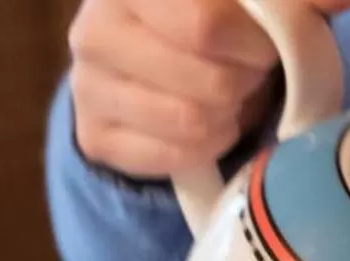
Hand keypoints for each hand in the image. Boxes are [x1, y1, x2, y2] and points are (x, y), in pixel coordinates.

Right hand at [68, 0, 349, 178]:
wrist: (152, 67)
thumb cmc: (216, 24)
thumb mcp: (254, 4)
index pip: (207, 23)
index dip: (253, 44)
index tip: (262, 46)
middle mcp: (94, 25)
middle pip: (209, 79)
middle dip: (244, 82)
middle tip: (244, 74)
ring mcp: (87, 83)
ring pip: (192, 123)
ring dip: (226, 117)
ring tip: (223, 97)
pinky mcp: (93, 137)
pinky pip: (175, 157)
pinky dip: (203, 148)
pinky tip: (202, 126)